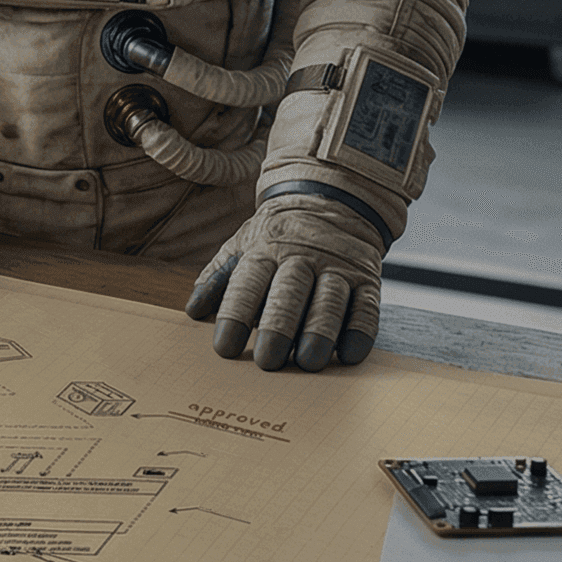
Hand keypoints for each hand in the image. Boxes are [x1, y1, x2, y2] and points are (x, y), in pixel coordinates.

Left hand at [184, 194, 384, 371]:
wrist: (331, 199)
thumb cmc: (277, 236)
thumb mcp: (242, 245)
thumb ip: (218, 277)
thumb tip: (194, 310)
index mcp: (265, 248)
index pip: (247, 283)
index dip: (235, 315)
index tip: (225, 348)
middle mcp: (303, 255)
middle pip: (290, 293)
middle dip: (278, 328)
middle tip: (267, 362)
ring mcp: (338, 265)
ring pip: (330, 300)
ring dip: (320, 332)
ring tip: (308, 363)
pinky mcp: (368, 277)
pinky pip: (367, 305)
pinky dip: (360, 330)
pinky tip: (349, 354)